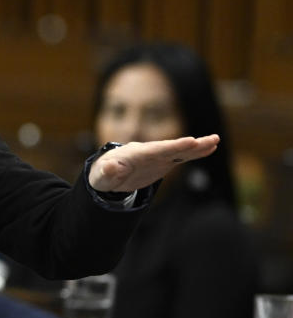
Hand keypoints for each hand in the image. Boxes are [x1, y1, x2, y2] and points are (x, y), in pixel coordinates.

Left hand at [88, 134, 219, 192]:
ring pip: (179, 150)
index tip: (188, 142)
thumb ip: (107, 172)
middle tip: (206, 140)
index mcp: (134, 154)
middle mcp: (148, 151)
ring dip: (196, 146)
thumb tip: (109, 167)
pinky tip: (210, 148)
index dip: (171, 147)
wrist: (107, 172)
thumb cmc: (103, 175)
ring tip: (215, 140)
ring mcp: (157, 155)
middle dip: (186, 145)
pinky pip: (181, 156)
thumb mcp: (101, 177)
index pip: (154, 150)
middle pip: (169, 147)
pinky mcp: (163, 161)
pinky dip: (195, 152)